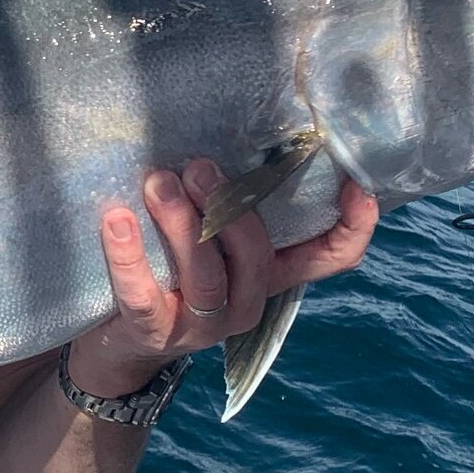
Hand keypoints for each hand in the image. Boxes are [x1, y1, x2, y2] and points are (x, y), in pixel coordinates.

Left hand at [69, 162, 378, 396]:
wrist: (119, 338)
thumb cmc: (169, 266)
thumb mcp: (209, 235)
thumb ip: (228, 200)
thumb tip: (228, 133)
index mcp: (269, 273)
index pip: (330, 257)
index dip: (354, 227)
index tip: (357, 187)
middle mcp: (246, 301)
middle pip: (258, 257)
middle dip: (231, 207)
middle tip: (198, 166)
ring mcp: (203, 324)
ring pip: (205, 275)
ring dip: (181, 223)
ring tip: (157, 182)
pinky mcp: (154, 332)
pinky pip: (144, 296)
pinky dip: (128, 255)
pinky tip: (116, 219)